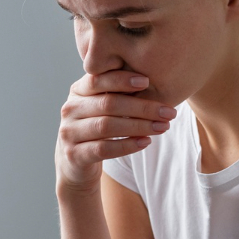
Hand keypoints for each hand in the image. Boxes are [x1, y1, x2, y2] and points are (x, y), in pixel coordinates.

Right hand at [56, 70, 175, 192]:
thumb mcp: (102, 106)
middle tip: (169, 112)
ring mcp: (69, 132)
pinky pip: (103, 149)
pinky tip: (145, 142)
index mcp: (78, 91)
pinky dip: (127, 145)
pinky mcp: (74, 155)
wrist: (75, 161)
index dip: (121, 80)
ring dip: (139, 126)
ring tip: (163, 127)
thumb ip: (117, 91)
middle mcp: (70, 109)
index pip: (98, 80)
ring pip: (107, 126)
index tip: (147, 81)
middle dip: (142, 107)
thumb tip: (152, 78)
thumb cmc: (97, 126)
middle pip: (108, 104)